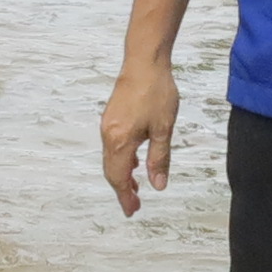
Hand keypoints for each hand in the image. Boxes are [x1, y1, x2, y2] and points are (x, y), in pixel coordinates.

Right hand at [102, 57, 181, 214]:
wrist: (144, 61)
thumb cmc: (156, 91)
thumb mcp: (163, 129)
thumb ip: (159, 158)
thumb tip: (157, 185)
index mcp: (119, 140)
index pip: (118, 177)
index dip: (125, 196)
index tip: (132, 210)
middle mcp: (108, 134)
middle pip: (111, 170)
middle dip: (122, 189)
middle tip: (135, 204)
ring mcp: (107, 125)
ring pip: (111, 158)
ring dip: (121, 175)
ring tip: (135, 187)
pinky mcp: (111, 117)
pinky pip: (112, 146)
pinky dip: (120, 160)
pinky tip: (133, 162)